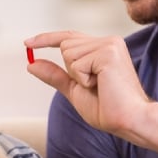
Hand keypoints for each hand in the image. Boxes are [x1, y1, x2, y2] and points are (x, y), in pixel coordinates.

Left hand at [24, 31, 150, 135]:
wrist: (130, 120)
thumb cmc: (108, 108)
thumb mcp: (75, 90)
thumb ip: (56, 76)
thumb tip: (31, 64)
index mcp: (104, 47)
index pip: (69, 37)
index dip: (46, 39)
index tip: (27, 43)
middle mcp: (108, 41)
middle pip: (65, 45)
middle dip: (71, 70)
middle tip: (94, 86)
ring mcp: (109, 44)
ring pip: (69, 54)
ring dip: (78, 76)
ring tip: (100, 86)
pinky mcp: (108, 53)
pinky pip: (77, 64)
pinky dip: (83, 79)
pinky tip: (101, 85)